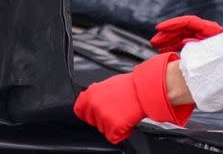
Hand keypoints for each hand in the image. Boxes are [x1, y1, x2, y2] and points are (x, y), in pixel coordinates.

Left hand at [74, 53, 193, 143]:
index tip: (93, 113)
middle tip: (115, 110)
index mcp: (91, 94)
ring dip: (112, 125)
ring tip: (123, 113)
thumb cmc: (130, 86)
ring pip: (103, 130)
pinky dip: (122, 132)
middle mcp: (94, 106)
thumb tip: (91, 100)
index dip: (87, 112)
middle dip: (102, 119)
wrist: (144, 91)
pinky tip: (127, 121)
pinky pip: (114, 137)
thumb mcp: (108, 84)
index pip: (79, 110)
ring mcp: (103, 117)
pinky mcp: (113, 127)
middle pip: (92, 121)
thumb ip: (96, 94)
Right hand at [150, 15, 222, 52]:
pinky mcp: (201, 48)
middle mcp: (208, 33)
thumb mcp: (213, 56)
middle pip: (184, 28)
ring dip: (168, 39)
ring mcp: (204, 40)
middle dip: (168, 34)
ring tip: (155, 45)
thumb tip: (185, 42)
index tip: (159, 28)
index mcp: (213, 31)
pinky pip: (184, 42)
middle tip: (154, 41)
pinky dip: (174, 45)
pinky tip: (164, 50)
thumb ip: (200, 49)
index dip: (174, 24)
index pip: (190, 22)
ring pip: (182, 35)